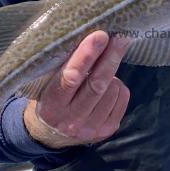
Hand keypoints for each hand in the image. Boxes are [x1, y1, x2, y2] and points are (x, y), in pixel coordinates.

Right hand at [23, 31, 130, 148]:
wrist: (52, 134)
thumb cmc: (50, 98)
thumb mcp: (47, 84)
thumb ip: (65, 66)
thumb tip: (91, 36)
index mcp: (51, 106)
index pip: (70, 78)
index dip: (86, 56)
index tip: (99, 36)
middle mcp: (71, 120)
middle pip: (97, 85)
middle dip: (110, 58)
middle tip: (120, 37)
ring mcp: (92, 128)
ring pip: (112, 89)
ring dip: (112, 74)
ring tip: (100, 73)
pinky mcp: (108, 129)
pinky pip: (122, 97)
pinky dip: (118, 86)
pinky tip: (107, 87)